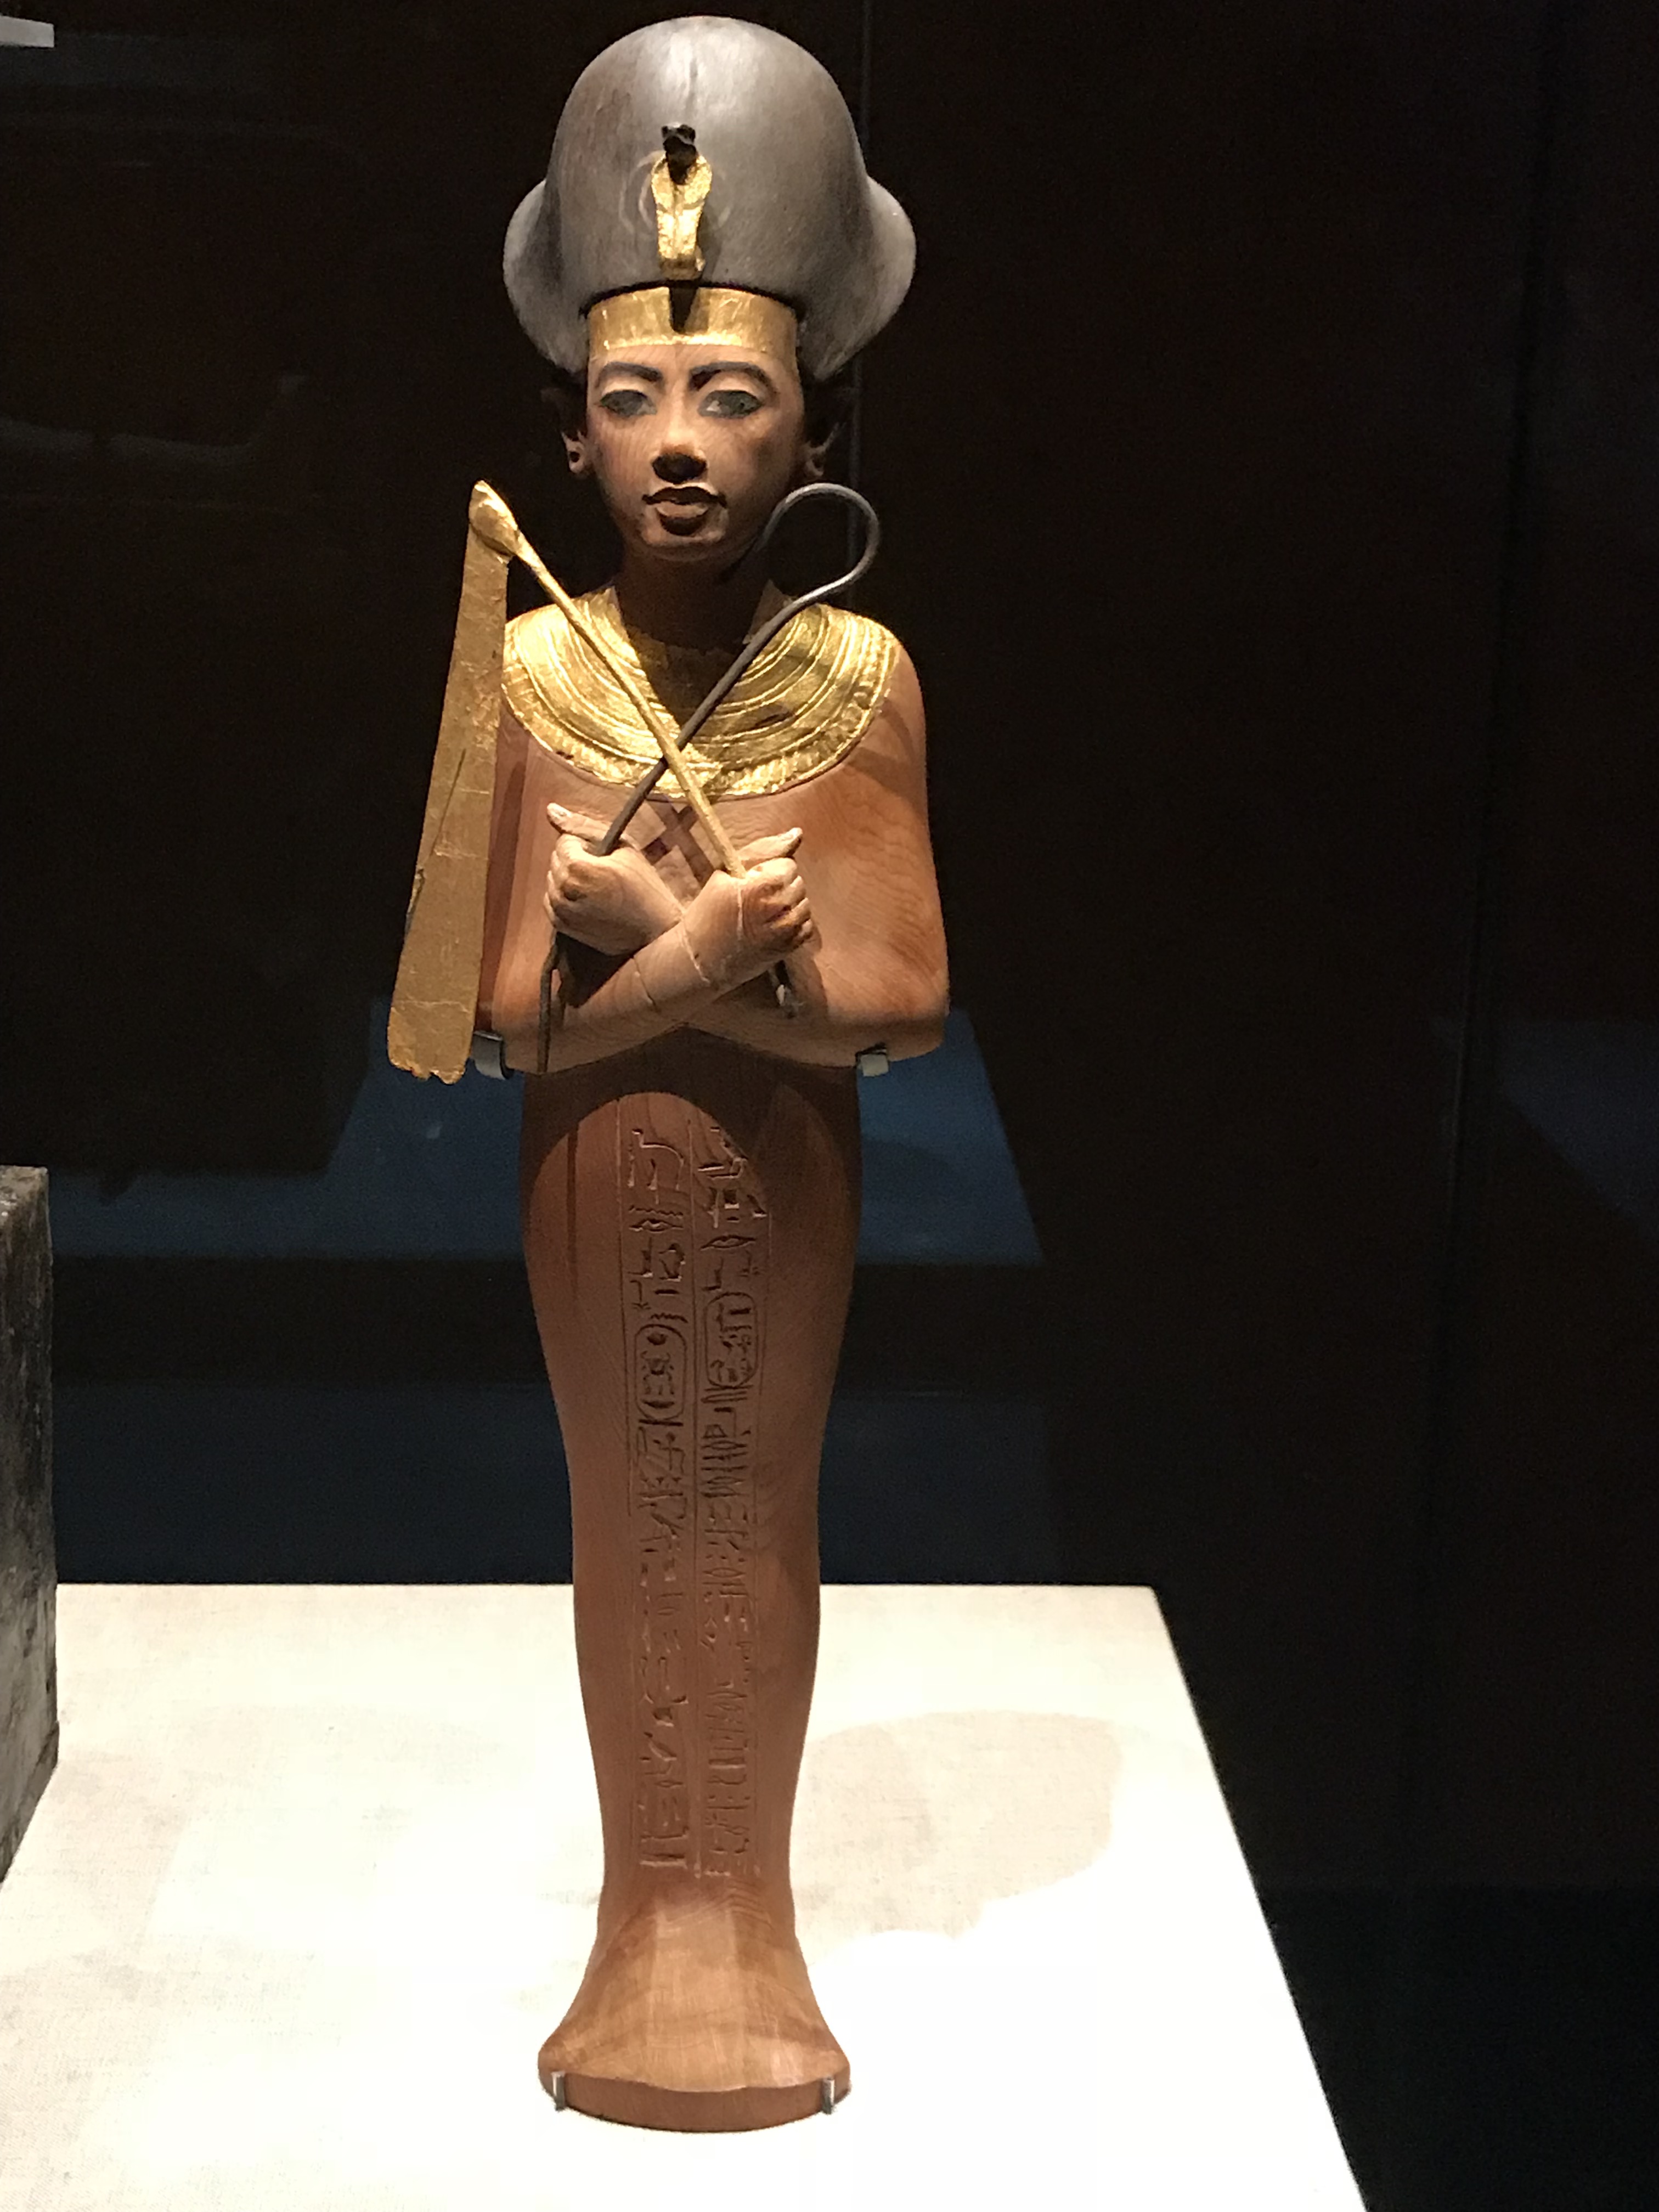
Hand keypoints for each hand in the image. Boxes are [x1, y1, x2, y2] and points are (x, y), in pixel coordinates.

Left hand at [544, 803, 681, 955]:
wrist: (655, 933)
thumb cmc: (645, 887)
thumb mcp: (623, 847)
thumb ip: (584, 826)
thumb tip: (550, 808)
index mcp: (576, 867)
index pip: (565, 840)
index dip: (587, 844)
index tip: (607, 857)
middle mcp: (562, 890)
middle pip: (556, 859)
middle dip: (576, 859)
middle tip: (605, 871)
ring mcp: (560, 911)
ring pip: (553, 879)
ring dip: (570, 878)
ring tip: (599, 887)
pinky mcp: (562, 927)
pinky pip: (551, 900)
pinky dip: (566, 895)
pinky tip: (589, 899)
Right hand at [680, 828, 815, 989]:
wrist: (702, 959)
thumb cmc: (709, 913)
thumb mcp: (726, 874)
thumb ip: (763, 850)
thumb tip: (798, 833)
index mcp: (762, 886)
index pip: (788, 865)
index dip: (770, 870)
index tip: (751, 882)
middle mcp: (780, 908)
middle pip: (798, 883)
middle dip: (781, 886)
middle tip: (756, 898)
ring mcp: (787, 930)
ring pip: (805, 903)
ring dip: (789, 904)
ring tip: (764, 912)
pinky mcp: (790, 947)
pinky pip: (807, 926)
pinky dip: (794, 923)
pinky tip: (773, 925)